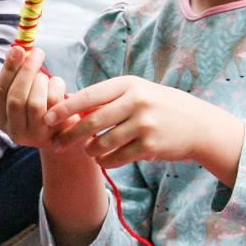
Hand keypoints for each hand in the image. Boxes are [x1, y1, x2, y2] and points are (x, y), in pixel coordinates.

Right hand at [0, 44, 76, 150]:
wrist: (67, 131)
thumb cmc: (43, 104)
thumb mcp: (27, 90)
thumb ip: (18, 74)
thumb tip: (14, 50)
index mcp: (2, 119)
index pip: (1, 91)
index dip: (8, 69)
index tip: (17, 49)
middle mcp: (15, 132)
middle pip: (16, 98)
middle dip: (27, 71)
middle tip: (37, 52)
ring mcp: (35, 136)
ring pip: (35, 103)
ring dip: (42, 82)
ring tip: (46, 78)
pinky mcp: (55, 135)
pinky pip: (54, 103)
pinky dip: (56, 87)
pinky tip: (58, 86)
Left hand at [49, 75, 244, 183]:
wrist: (199, 125)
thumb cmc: (161, 107)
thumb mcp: (137, 93)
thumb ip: (108, 99)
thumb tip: (69, 106)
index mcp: (129, 84)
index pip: (89, 95)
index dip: (65, 107)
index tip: (47, 117)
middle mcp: (136, 102)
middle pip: (92, 121)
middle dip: (70, 134)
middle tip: (56, 143)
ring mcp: (144, 124)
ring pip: (103, 142)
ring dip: (90, 150)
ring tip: (88, 151)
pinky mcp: (150, 146)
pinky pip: (117, 157)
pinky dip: (106, 161)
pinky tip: (104, 160)